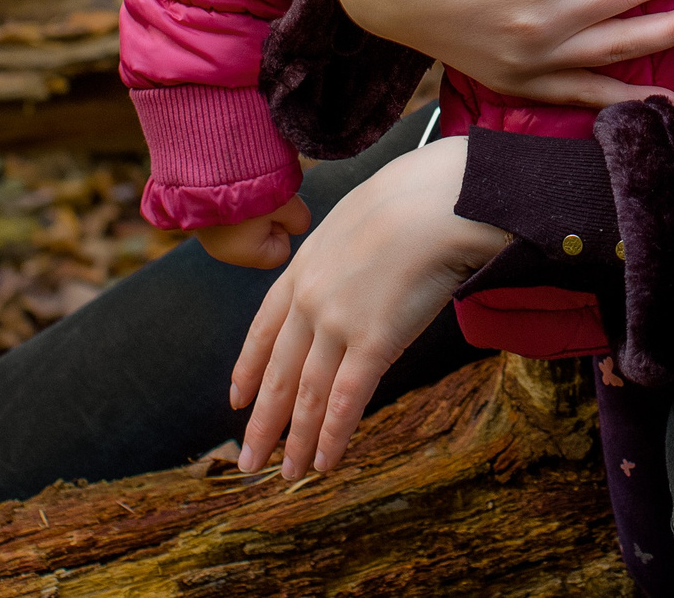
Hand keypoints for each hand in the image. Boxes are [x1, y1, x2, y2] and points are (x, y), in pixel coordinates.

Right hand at [194, 196, 311, 268]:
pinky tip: (231, 189)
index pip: (280, 252)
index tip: (273, 211)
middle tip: (259, 200)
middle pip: (262, 241)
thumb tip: (296, 227)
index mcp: (245, 254)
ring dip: (250, 212)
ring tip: (244, 192)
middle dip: (266, 221)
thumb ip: (299, 220)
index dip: (283, 229)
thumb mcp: (288, 204)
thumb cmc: (252, 190)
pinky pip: (227, 219)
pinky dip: (233, 206)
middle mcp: (223, 252)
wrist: (207, 165)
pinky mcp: (200, 220)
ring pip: (245, 229)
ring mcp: (208, 238)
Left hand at [230, 135, 507, 477]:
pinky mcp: (372, 344)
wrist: (436, 202)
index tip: (237, 399)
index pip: (263, 328)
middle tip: (248, 459)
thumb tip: (356, 263)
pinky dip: (332, 434)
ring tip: (286, 474)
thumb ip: (343, 250)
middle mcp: (309, 302)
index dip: (248, 369)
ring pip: (306, 395)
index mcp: (302, 267)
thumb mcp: (355, 217)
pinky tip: (324, 461)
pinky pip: (345, 400)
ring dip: (295, 440)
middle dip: (262, 421)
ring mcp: (337, 324)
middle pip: (277, 372)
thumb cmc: (412, 199)